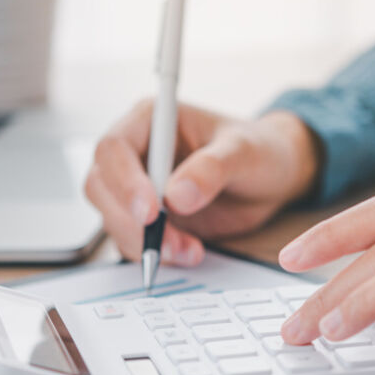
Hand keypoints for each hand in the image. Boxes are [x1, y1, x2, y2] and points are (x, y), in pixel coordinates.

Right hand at [84, 100, 318, 265]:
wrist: (272, 176)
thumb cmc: (258, 150)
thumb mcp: (244, 152)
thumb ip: (212, 168)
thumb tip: (176, 196)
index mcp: (151, 121)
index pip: (114, 148)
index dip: (124, 181)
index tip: (151, 212)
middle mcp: (137, 152)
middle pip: (102, 187)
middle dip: (131, 221)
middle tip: (170, 243)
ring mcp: (138, 187)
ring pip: (113, 218)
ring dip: (145, 243)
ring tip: (191, 250)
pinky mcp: (148, 218)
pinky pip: (133, 239)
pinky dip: (155, 253)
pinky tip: (188, 252)